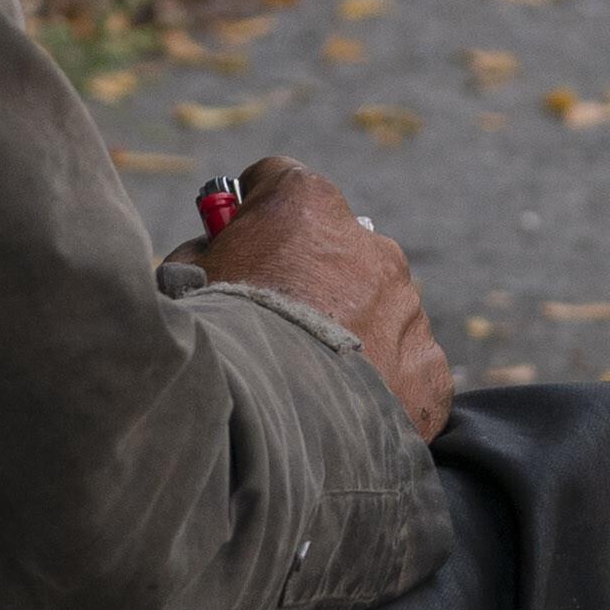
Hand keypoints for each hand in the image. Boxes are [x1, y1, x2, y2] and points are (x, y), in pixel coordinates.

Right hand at [171, 156, 453, 440]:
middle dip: (312, 280)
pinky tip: (340, 411)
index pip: (282, 184)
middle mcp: (371, 244)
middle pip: (339, 252)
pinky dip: (379, 386)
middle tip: (275, 323)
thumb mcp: (182, 278)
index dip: (255, 214)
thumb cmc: (210, 341)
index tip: (240, 239)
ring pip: (379, 312)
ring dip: (348, 333)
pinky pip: (404, 369)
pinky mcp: (427, 368)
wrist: (258, 424)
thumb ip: (205, 252)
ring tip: (305, 379)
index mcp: (307, 205)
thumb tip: (211, 252)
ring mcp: (406, 308)